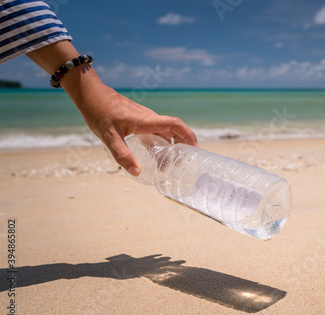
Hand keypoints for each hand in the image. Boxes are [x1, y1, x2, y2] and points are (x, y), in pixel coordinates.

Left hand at [26, 41, 197, 176]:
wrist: (91, 94)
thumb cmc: (98, 113)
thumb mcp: (108, 137)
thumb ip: (122, 155)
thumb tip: (137, 172)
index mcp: (146, 120)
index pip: (175, 124)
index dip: (188, 135)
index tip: (195, 149)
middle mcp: (150, 117)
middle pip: (175, 129)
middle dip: (183, 145)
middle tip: (183, 163)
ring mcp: (146, 117)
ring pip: (167, 130)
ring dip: (174, 144)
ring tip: (172, 162)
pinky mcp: (141, 119)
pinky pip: (159, 130)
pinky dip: (164, 141)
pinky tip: (159, 153)